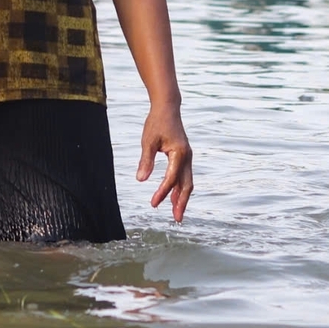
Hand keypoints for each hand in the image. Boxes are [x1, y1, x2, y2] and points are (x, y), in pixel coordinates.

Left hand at [138, 103, 192, 220]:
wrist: (167, 108)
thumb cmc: (157, 122)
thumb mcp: (148, 140)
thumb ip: (146, 160)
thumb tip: (141, 180)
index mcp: (179, 153)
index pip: (171, 178)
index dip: (162, 192)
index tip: (153, 204)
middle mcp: (187, 156)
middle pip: (186, 184)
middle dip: (181, 203)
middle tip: (177, 219)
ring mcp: (187, 156)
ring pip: (187, 182)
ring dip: (182, 198)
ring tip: (176, 214)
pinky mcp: (184, 156)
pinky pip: (184, 176)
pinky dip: (179, 188)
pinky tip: (173, 197)